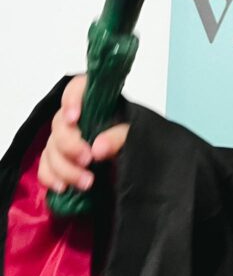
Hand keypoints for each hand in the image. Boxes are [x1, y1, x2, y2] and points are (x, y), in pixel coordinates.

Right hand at [38, 74, 129, 192]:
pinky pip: (45, 166)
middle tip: (88, 159)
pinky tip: (63, 187)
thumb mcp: (138, 134)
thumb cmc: (138, 140)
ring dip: (65, 168)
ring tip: (87, 183)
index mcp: (98, 102)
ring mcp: (66, 139)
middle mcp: (78, 118)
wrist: (144, 164)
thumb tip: (98, 148)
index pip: (78, 87)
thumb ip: (120, 136)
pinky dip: (51, 177)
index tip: (74, 118)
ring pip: (51, 149)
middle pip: (59, 124)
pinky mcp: (60, 160)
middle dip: (70, 145)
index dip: (71, 99)